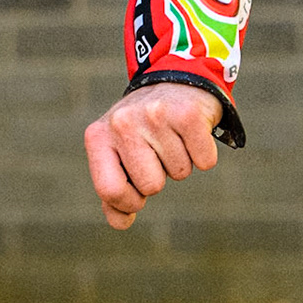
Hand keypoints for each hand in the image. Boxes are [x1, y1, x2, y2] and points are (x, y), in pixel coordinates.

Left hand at [83, 82, 222, 229]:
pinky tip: (191, 132)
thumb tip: (120, 221)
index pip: (110, 190)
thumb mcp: (119, 154)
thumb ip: (114, 190)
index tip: (137, 195)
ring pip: (180, 173)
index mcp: (98, 136)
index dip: (128, 203)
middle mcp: (122, 122)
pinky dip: (203, 154)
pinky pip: (204, 162)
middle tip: (158, 149)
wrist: (174, 81)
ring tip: (172, 135)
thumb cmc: (143, 128)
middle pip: (151, 186)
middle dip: (160, 176)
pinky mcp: (187, 114)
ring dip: (181, 160)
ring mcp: (154, 115)